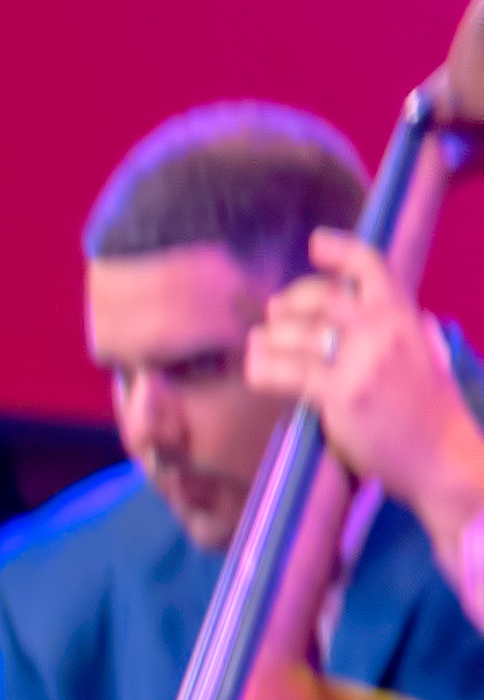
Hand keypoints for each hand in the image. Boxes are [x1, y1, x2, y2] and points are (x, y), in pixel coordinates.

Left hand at [254, 231, 483, 550]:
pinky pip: (284, 372)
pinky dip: (261, 368)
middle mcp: (383, 330)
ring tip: (258, 346)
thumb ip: (394, 329)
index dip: (340, 250)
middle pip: (320, 297)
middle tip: (274, 315)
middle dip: (288, 303)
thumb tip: (366, 310)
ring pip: (295, 333)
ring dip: (267, 338)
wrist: (443, 455)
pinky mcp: (341, 393)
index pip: (371, 267)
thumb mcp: (421, 353)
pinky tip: (255, 371)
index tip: (315, 243)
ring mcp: (362, 361)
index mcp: (405, 316)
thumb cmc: (429, 410)